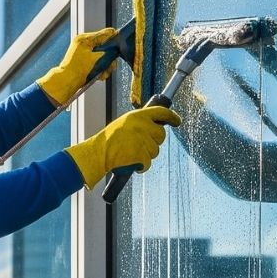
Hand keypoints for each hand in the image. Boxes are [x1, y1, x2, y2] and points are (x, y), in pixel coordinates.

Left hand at [37, 27, 118, 106]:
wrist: (66, 82)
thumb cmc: (78, 71)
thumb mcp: (97, 59)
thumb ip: (109, 51)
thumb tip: (116, 48)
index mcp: (85, 38)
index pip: (106, 33)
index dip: (115, 41)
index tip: (119, 50)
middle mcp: (84, 42)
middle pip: (105, 45)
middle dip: (109, 57)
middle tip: (109, 66)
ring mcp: (83, 51)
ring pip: (102, 54)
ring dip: (105, 65)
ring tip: (103, 73)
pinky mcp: (83, 59)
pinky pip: (96, 60)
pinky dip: (99, 68)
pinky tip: (99, 75)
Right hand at [64, 106, 182, 188]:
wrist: (99, 153)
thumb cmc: (109, 139)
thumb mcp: (124, 123)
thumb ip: (140, 122)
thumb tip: (155, 126)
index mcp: (138, 116)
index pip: (161, 112)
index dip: (172, 117)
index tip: (177, 121)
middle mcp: (143, 126)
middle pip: (161, 135)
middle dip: (154, 141)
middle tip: (142, 144)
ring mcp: (144, 142)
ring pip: (155, 150)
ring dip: (146, 154)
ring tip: (131, 153)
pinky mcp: (142, 156)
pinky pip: (148, 162)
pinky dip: (141, 165)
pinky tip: (131, 162)